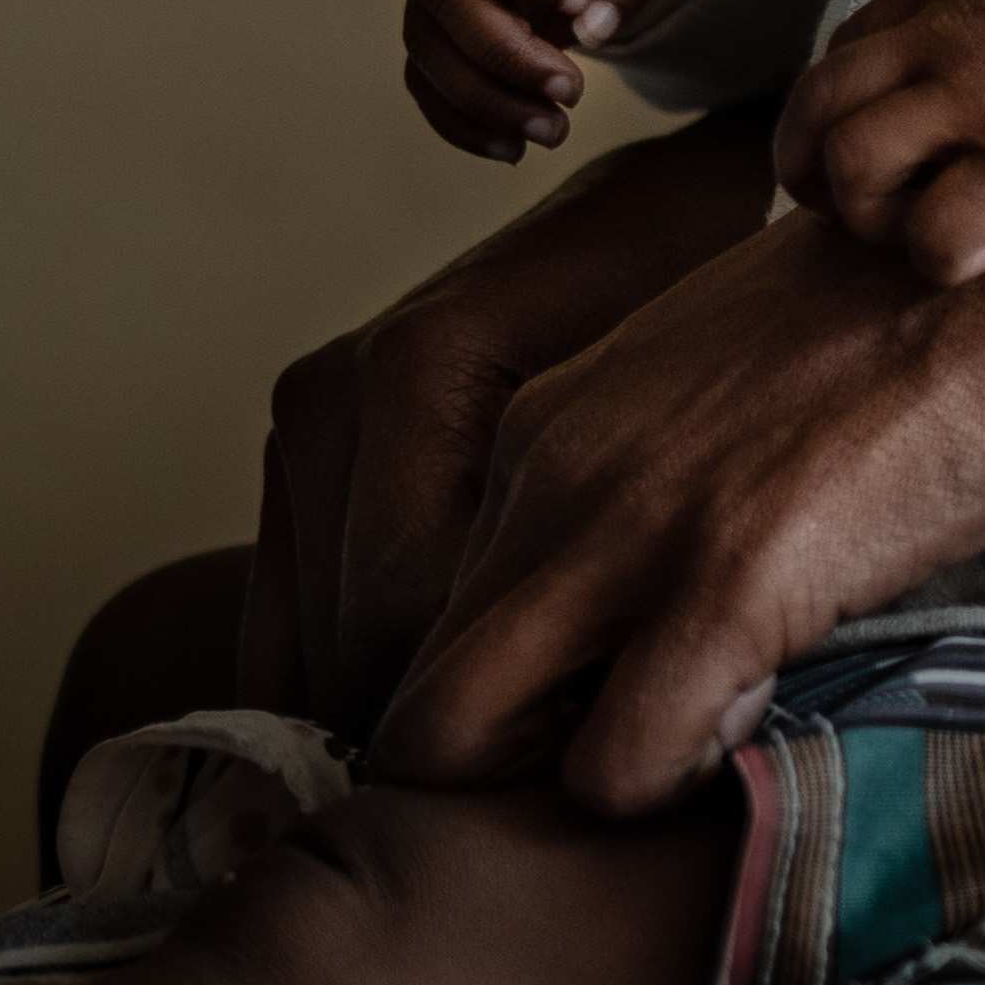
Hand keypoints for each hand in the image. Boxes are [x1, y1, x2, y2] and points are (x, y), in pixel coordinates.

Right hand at [233, 115, 773, 729]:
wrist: (654, 202)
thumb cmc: (697, 306)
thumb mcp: (679, 417)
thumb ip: (624, 554)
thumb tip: (630, 726)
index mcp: (419, 375)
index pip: (409, 625)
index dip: (492, 723)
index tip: (583, 762)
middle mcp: (337, 396)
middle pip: (351, 648)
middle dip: (442, 735)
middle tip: (545, 782)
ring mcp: (303, 421)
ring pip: (308, 650)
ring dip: (396, 714)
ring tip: (509, 754)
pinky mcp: (295, 450)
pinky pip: (287, 618)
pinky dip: (351, 679)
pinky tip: (446, 715)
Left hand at [363, 199, 984, 811]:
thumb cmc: (929, 324)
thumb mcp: (737, 385)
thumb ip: (660, 481)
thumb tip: (656, 600)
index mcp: (550, 423)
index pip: (436, 616)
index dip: (512, 697)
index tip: (610, 711)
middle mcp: (552, 468)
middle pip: (417, 694)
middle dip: (488, 772)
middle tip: (619, 772)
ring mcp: (630, 523)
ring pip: (459, 741)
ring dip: (560, 785)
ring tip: (685, 756)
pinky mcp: (729, 580)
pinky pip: (617, 768)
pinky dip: (667, 791)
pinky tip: (756, 726)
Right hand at [404, 0, 668, 159]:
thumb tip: (592, 28)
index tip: (582, 4)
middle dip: (508, 60)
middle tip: (571, 94)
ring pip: (427, 47)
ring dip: (484, 102)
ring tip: (551, 132)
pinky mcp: (436, 22)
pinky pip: (424, 76)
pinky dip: (459, 119)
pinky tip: (510, 147)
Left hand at [776, 0, 984, 279]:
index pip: (845, 47)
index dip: (836, 111)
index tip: (871, 158)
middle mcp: (951, 37)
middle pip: (817, 101)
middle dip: (810, 172)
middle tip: (860, 219)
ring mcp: (983, 95)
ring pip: (850, 161)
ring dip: (870, 218)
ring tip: (925, 239)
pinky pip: (932, 228)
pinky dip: (939, 258)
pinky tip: (982, 264)